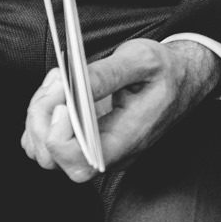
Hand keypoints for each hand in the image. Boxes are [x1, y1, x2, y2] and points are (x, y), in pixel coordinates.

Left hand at [20, 38, 220, 182]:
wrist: (182, 78)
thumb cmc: (166, 71)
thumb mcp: (143, 60)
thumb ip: (106, 74)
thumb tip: (71, 86)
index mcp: (129, 138)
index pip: (81, 161)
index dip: (60, 135)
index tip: (63, 101)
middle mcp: (111, 154)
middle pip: (54, 158)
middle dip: (42, 119)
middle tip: (57, 81)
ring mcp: (95, 151)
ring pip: (43, 151)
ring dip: (38, 115)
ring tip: (58, 82)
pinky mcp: (85, 143)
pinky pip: (45, 143)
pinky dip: (40, 118)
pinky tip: (57, 92)